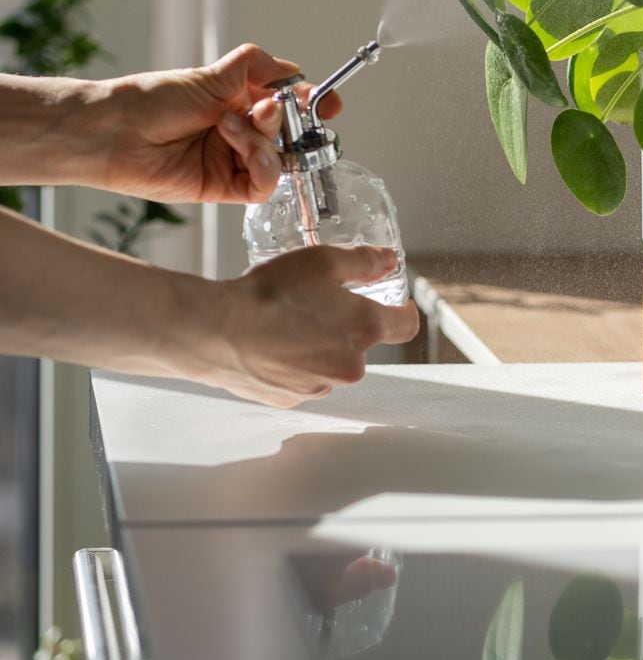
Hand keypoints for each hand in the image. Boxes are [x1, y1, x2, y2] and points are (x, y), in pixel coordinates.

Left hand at [97, 43, 343, 203]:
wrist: (115, 134)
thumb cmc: (153, 100)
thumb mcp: (211, 75)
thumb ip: (256, 66)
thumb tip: (292, 71)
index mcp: (239, 99)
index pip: (289, 102)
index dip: (313, 104)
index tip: (329, 104)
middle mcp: (241, 130)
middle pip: (290, 132)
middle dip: (287, 121)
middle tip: (268, 111)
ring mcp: (233, 159)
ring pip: (279, 158)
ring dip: (264, 141)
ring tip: (232, 126)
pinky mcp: (225, 187)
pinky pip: (262, 184)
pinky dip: (261, 166)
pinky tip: (238, 147)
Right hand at [203, 245, 419, 407]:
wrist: (218, 331)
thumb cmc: (271, 294)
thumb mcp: (324, 260)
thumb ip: (364, 261)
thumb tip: (388, 261)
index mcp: (365, 329)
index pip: (406, 325)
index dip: (404, 311)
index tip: (398, 303)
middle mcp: (349, 365)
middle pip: (362, 342)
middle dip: (346, 323)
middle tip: (317, 300)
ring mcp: (319, 386)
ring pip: (330, 361)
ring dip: (319, 343)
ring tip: (287, 320)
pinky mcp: (290, 398)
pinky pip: (302, 377)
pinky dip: (294, 361)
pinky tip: (271, 341)